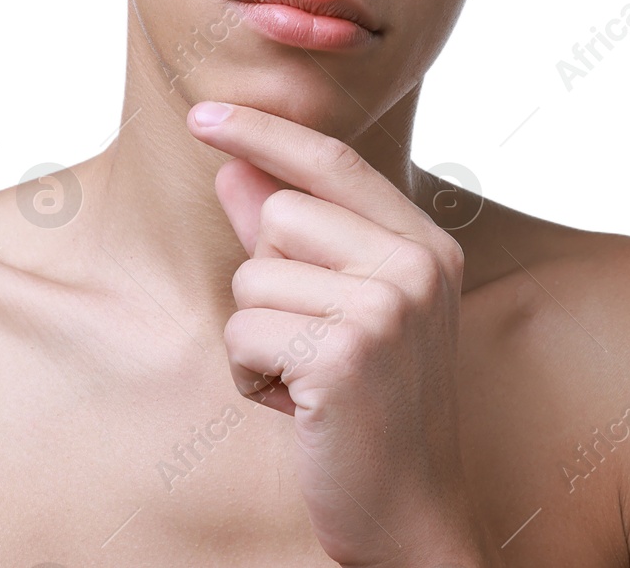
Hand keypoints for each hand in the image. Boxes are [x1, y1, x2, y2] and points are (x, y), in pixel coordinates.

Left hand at [186, 100, 496, 567]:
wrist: (410, 515)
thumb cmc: (371, 408)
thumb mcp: (342, 310)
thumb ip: (292, 237)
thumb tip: (235, 171)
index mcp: (426, 245)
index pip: (333, 161)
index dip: (265, 133)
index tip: (203, 113)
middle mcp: (415, 266)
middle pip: (278, 219)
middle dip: (265, 284)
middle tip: (310, 345)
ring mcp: (385, 308)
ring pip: (250, 280)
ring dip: (256, 338)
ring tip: (308, 381)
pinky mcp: (343, 355)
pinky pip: (242, 334)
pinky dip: (250, 377)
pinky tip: (298, 409)